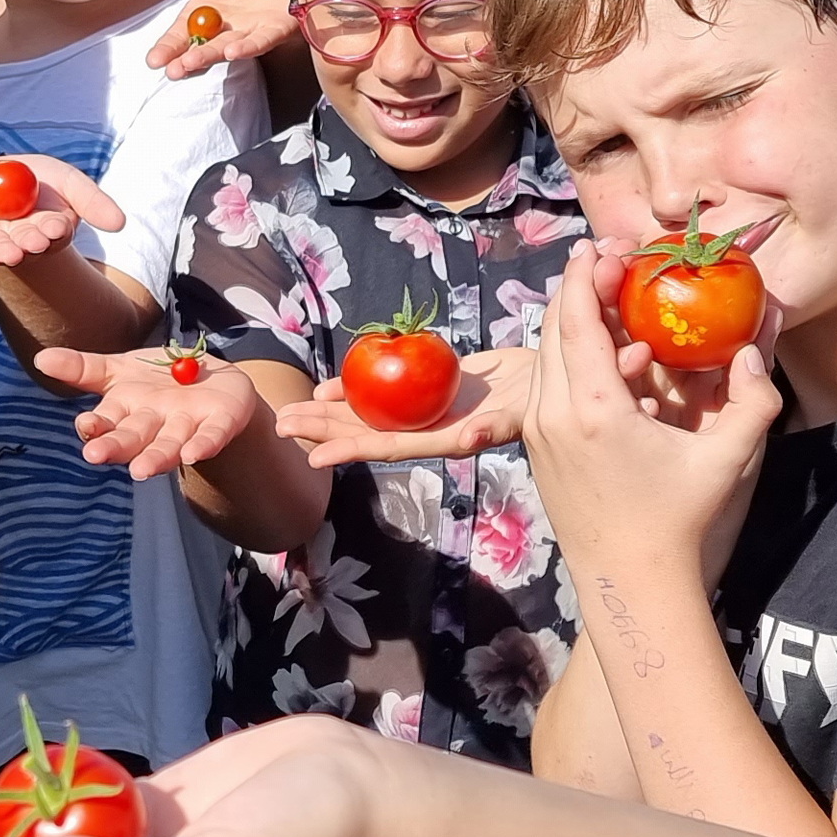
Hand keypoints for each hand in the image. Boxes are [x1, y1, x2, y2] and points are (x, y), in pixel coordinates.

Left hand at [0, 153, 121, 268]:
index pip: (54, 234)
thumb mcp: (68, 182)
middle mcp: (18, 242)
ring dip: (3, 250)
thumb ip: (92, 202)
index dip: (55, 231)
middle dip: (30, 243)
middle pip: (26, 245)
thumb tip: (120, 224)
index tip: (57, 226)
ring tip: (10, 252)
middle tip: (33, 241)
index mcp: (47, 232)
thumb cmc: (36, 180)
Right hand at [35, 345, 273, 480]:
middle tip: (95, 456)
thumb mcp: (120, 368)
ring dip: (153, 458)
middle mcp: (154, 425)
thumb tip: (40, 358)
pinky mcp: (219, 424)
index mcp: (127, 411)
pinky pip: (210, 437)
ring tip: (140, 470)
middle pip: (133, 438)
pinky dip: (202, 445)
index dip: (96, 427)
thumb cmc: (159, 380)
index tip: (85, 426)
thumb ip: (83, 368)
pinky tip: (192, 455)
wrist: (214, 379)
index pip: (106, 423)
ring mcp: (186, 426)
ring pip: (167, 445)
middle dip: (116, 447)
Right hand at [137, 0, 297, 78]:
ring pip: (226, 48)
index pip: (180, 34)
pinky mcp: (274, 31)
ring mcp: (249, 34)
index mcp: (203, 15)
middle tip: (172, 69)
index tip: (154, 59)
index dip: (168, 47)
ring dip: (209, 56)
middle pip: (201, 48)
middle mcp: (223, 30)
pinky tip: (232, 51)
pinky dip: (247, 47)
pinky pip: (259, 42)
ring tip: (192, 62)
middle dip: (186, 59)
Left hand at [276, 347, 536, 468]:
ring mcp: (426, 408)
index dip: (350, 451)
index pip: (388, 449)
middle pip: (367, 431)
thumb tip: (471, 440)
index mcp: (443, 439)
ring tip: (292, 409)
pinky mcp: (430, 385)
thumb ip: (494, 427)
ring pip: (370, 411)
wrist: (556, 378)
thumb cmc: (543, 399)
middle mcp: (427, 427)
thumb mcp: (518, 414)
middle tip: (280, 424)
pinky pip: (387, 387)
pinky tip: (331, 383)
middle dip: (324, 429)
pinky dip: (359, 384)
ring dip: (331, 411)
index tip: (312, 458)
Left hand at [522, 243, 782, 588]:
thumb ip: (753, 400)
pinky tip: (621, 363)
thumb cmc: (680, 522)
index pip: (574, 320)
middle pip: (553, 329)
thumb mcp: (727, 460)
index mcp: (593, 409)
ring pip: (545, 357)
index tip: (602, 245)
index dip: (584, 275)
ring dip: (576, 325)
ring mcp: (539, 433)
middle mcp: (554, 415)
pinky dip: (574, 361)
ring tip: (620, 306)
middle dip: (580, 289)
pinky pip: (549, 387)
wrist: (629, 582)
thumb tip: (754, 351)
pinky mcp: (537, 449)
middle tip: (615, 264)